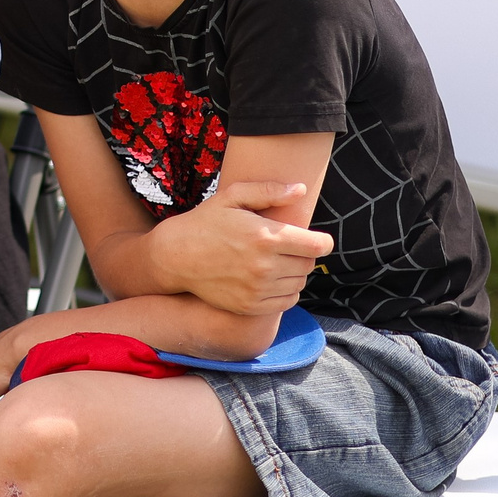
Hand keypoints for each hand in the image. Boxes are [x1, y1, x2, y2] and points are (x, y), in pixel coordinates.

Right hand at [147, 180, 332, 314]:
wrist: (175, 257)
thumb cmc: (206, 222)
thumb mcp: (232, 196)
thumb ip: (268, 191)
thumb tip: (300, 190)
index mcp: (265, 237)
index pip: (317, 245)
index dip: (321, 241)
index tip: (316, 238)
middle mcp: (264, 266)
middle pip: (309, 264)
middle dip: (305, 254)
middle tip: (289, 247)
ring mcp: (257, 290)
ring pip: (299, 283)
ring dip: (295, 273)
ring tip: (278, 262)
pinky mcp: (250, 306)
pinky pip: (287, 301)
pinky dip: (286, 291)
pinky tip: (273, 279)